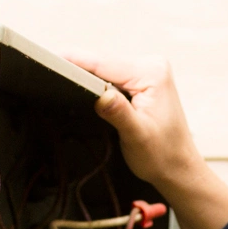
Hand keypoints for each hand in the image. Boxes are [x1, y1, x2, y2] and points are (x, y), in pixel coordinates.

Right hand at [67, 53, 227, 228]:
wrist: (179, 168)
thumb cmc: (163, 156)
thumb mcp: (137, 136)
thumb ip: (118, 112)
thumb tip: (100, 94)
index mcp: (152, 73)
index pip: (103, 63)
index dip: (74, 62)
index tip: (48, 60)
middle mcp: (152, 65)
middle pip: (102, 63)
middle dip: (79, 71)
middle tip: (50, 76)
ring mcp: (148, 71)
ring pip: (105, 69)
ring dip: (87, 79)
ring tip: (64, 83)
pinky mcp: (143, 81)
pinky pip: (112, 77)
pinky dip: (98, 85)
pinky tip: (85, 92)